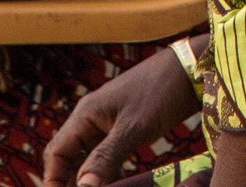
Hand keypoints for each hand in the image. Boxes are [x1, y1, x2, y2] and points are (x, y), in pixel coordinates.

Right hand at [43, 44, 203, 186]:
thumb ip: (106, 158)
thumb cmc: (161, 91)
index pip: (57, 152)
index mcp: (86, 114)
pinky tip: (115, 183)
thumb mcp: (134, 127)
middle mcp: (92, 117)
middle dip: (69, 180)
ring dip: (88, 177)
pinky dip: (106, 170)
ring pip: (88, 156)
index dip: (53, 179)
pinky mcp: (126, 126)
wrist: (191, 70)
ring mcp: (108, 121)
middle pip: (68, 156)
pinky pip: (106, 153)